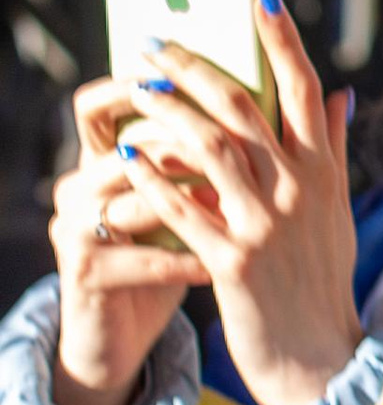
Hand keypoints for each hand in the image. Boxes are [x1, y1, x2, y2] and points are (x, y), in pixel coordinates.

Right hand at [51, 77, 201, 404]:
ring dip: (186, 200)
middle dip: (181, 139)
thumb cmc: (170, 251)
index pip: (97, 105)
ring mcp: (75, 230)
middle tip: (231, 135)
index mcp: (102, 160)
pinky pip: (138, 261)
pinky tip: (214, 264)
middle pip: (125, 146)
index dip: (133, 83)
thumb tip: (286, 92)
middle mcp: (79, 187)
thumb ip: (221, 147)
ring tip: (232, 201)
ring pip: (132, 201)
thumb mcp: (188, 198)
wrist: (126, 333)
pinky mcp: (83, 275)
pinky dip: (182, 261)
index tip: (186, 71)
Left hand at [111, 0, 361, 404]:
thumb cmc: (323, 281)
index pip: (304, 87)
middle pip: (245, 107)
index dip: (283, 37)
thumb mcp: (336, 210)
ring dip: (169, 115)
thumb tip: (341, 92)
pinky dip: (155, 181)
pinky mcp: (234, 263)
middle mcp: (298, 188)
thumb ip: (331, 148)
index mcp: (323, 170)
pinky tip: (128, 158)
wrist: (321, 358)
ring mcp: (266, 225)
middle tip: (156, 44)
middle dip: (197, 68)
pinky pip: (186, 211)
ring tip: (136, 93)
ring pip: (212, 149)